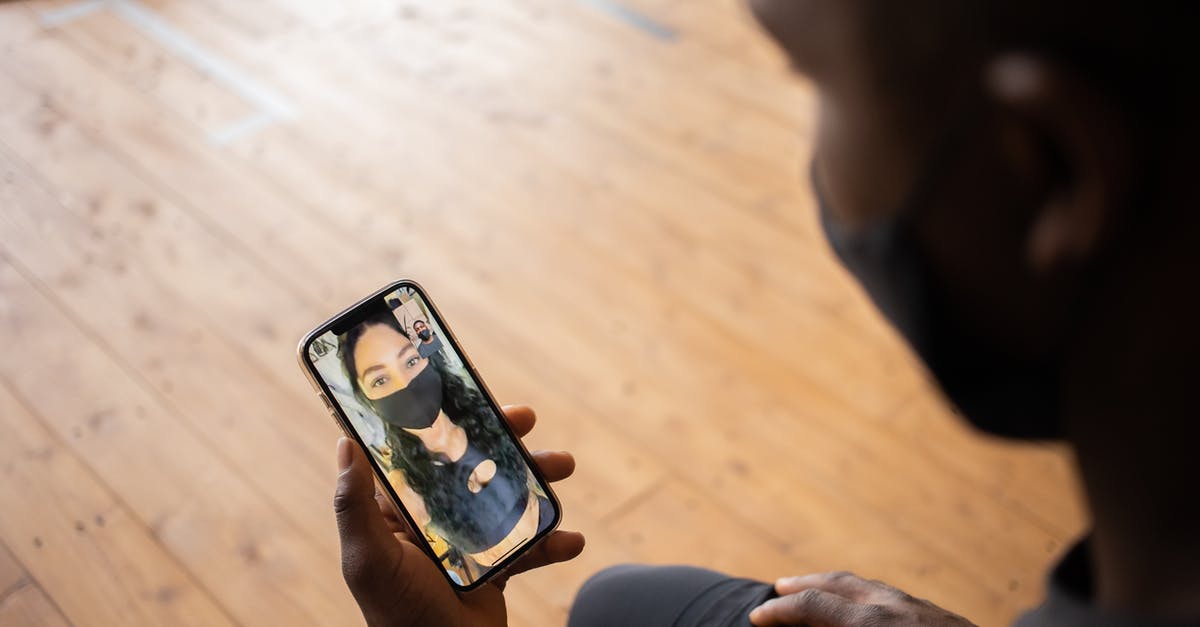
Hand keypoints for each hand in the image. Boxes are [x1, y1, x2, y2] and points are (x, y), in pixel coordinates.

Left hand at [335, 405, 584, 626]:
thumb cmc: (397, 614)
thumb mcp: (368, 558)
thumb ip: (354, 504)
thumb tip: (345, 442)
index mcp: (398, 512)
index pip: (420, 453)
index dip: (445, 422)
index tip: (469, 396)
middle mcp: (432, 521)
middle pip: (470, 467)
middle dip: (502, 441)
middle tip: (527, 420)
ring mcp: (466, 544)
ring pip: (505, 499)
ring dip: (537, 481)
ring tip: (564, 467)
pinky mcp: (494, 569)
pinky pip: (528, 548)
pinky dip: (552, 543)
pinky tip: (571, 540)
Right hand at [749, 571, 975, 626]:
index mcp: (873, 626)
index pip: (814, 606)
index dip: (780, 612)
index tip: (756, 617)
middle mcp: (895, 608)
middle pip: (838, 583)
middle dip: (803, 585)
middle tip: (777, 589)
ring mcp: (921, 608)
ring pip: (868, 585)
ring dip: (834, 586)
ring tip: (814, 589)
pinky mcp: (941, 616)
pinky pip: (892, 595)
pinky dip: (864, 595)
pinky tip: (863, 606)